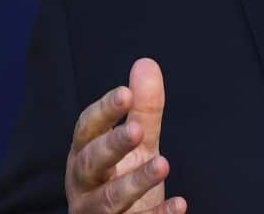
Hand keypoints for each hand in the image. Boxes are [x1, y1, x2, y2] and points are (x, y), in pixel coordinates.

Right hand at [65, 58, 186, 213]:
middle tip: (138, 130)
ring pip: (109, 200)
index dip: (104, 111)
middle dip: (112, 145)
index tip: (125, 93)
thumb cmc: (121, 178)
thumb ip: (142, 109)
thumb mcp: (136, 143)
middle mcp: (84, 184)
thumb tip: (145, 64)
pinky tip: (179, 203)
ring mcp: (97, 213)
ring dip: (135, 182)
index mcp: (84, 154)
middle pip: (91, 163)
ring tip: (163, 163)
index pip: (88, 128)